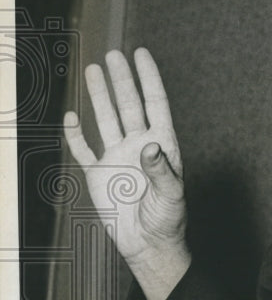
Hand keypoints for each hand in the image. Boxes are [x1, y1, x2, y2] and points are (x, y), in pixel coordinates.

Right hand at [64, 48, 189, 299]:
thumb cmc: (168, 221)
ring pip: (106, 118)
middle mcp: (139, 145)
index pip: (155, 104)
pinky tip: (71, 116)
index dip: (149, 79)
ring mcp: (118, 157)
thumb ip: (162, 171)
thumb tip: (149, 146)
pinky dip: (75, 134)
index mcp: (162, 145)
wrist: (147, 246)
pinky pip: (84, 149)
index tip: (141, 54)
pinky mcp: (99, 174)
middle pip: (129, 105)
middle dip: (121, 80)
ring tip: (93, 70)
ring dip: (99, 96)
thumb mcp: (172, 196)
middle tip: (113, 55)